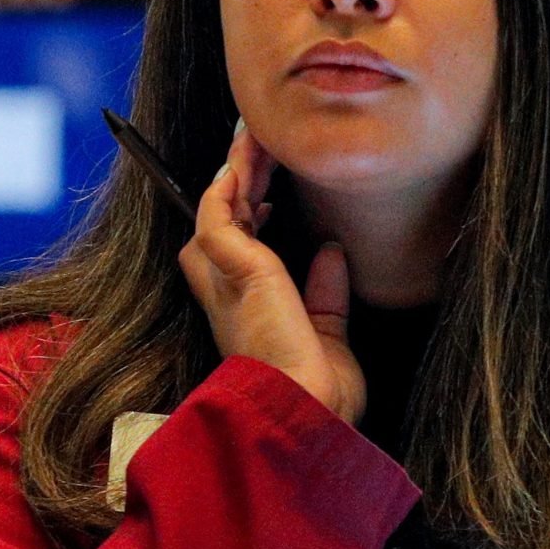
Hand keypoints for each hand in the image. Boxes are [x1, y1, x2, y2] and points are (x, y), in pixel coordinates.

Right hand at [177, 124, 364, 422]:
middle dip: (240, 182)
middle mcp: (227, 294)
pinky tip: (239, 163)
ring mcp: (226, 282)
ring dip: (235, 170)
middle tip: (257, 146)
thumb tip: (332, 250)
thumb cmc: (317, 391)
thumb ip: (325, 293)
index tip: (268, 198)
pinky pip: (217, 215)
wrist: (308, 412)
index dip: (247, 219)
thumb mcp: (328, 333)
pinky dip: (225, 187)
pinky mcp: (234, 271)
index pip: (237, 253)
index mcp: (247, 312)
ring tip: (252, 136)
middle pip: (223, 221)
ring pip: (218, 209)